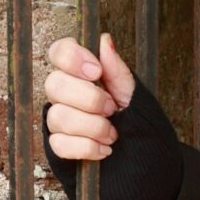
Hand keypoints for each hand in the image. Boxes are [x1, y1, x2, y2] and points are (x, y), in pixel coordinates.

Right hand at [43, 32, 134, 162]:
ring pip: (58, 116)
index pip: (59, 52)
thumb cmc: (137, 122)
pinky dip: (87, 147)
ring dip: (92, 126)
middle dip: (89, 98)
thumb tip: (104, 40)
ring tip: (112, 133)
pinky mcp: (59, 146)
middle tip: (111, 108)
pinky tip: (105, 149)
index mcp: (80, 74)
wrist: (145, 159)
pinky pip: (60, 144)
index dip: (73, 58)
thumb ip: (116, 70)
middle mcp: (64, 94)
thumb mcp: (132, 94)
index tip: (97, 72)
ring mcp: (59, 120)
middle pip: (54, 84)